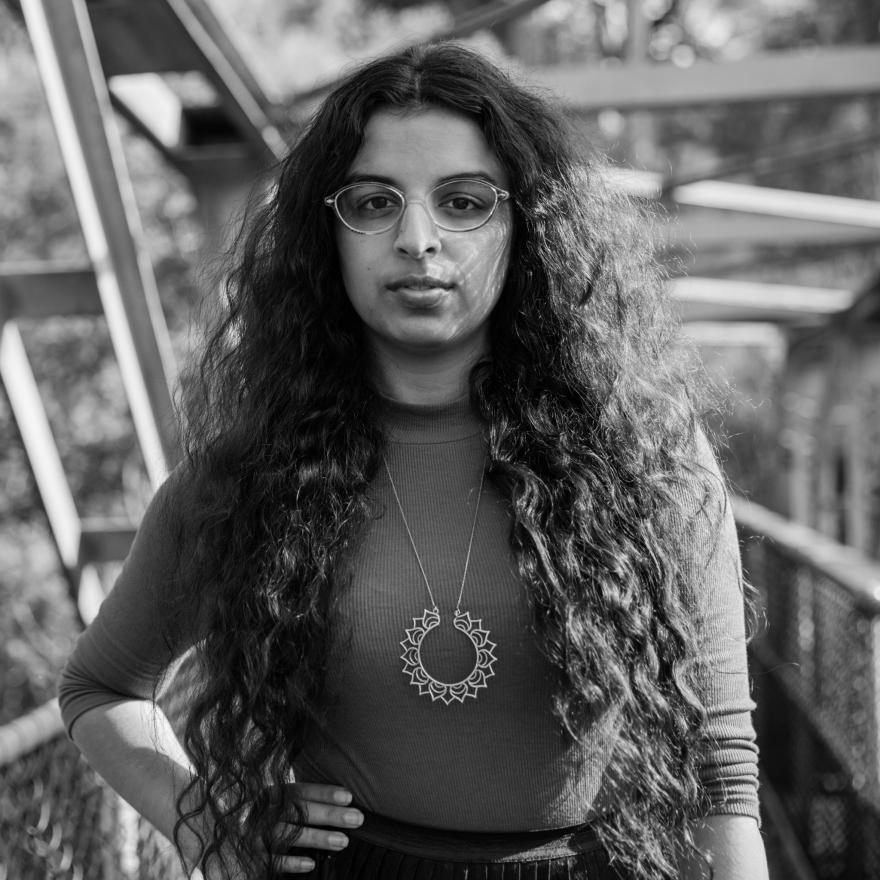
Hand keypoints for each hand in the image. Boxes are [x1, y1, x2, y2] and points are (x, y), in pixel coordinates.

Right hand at [190, 784, 363, 877]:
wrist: (207, 830)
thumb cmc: (253, 815)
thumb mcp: (270, 803)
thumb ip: (294, 802)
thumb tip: (336, 802)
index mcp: (267, 794)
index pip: (299, 790)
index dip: (323, 792)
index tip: (349, 796)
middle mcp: (260, 811)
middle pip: (298, 811)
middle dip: (329, 814)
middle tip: (358, 818)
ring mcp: (251, 834)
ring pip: (287, 834)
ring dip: (316, 838)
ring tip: (343, 841)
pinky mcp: (246, 857)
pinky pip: (269, 861)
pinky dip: (290, 863)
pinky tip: (311, 865)